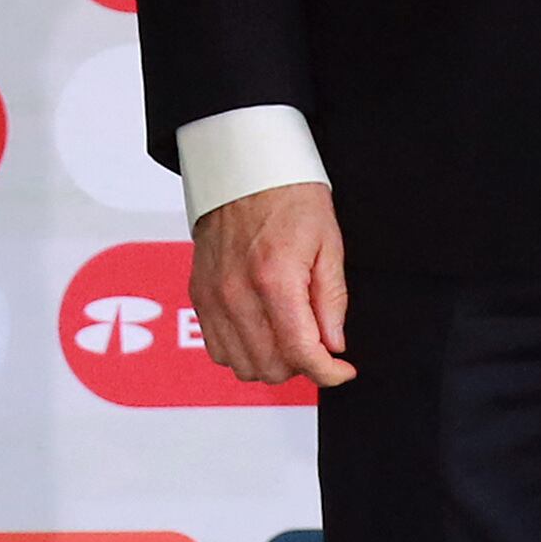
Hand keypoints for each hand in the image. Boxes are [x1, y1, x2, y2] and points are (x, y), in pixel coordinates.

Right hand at [190, 180, 352, 387]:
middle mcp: (236, 292)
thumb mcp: (329, 244)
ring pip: (241, 365)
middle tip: (317, 342)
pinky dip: (241, 350)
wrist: (243, 168)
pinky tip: (260, 330)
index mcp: (275, 279)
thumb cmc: (288, 196)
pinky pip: (216, 348)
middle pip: (271, 367)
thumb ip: (331, 300)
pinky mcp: (198, 293)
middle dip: (301, 365)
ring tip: (288, 336)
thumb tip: (333, 344)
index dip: (329, 372)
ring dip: (270, 362)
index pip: (301, 353)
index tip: (342, 369)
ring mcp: (212, 295)